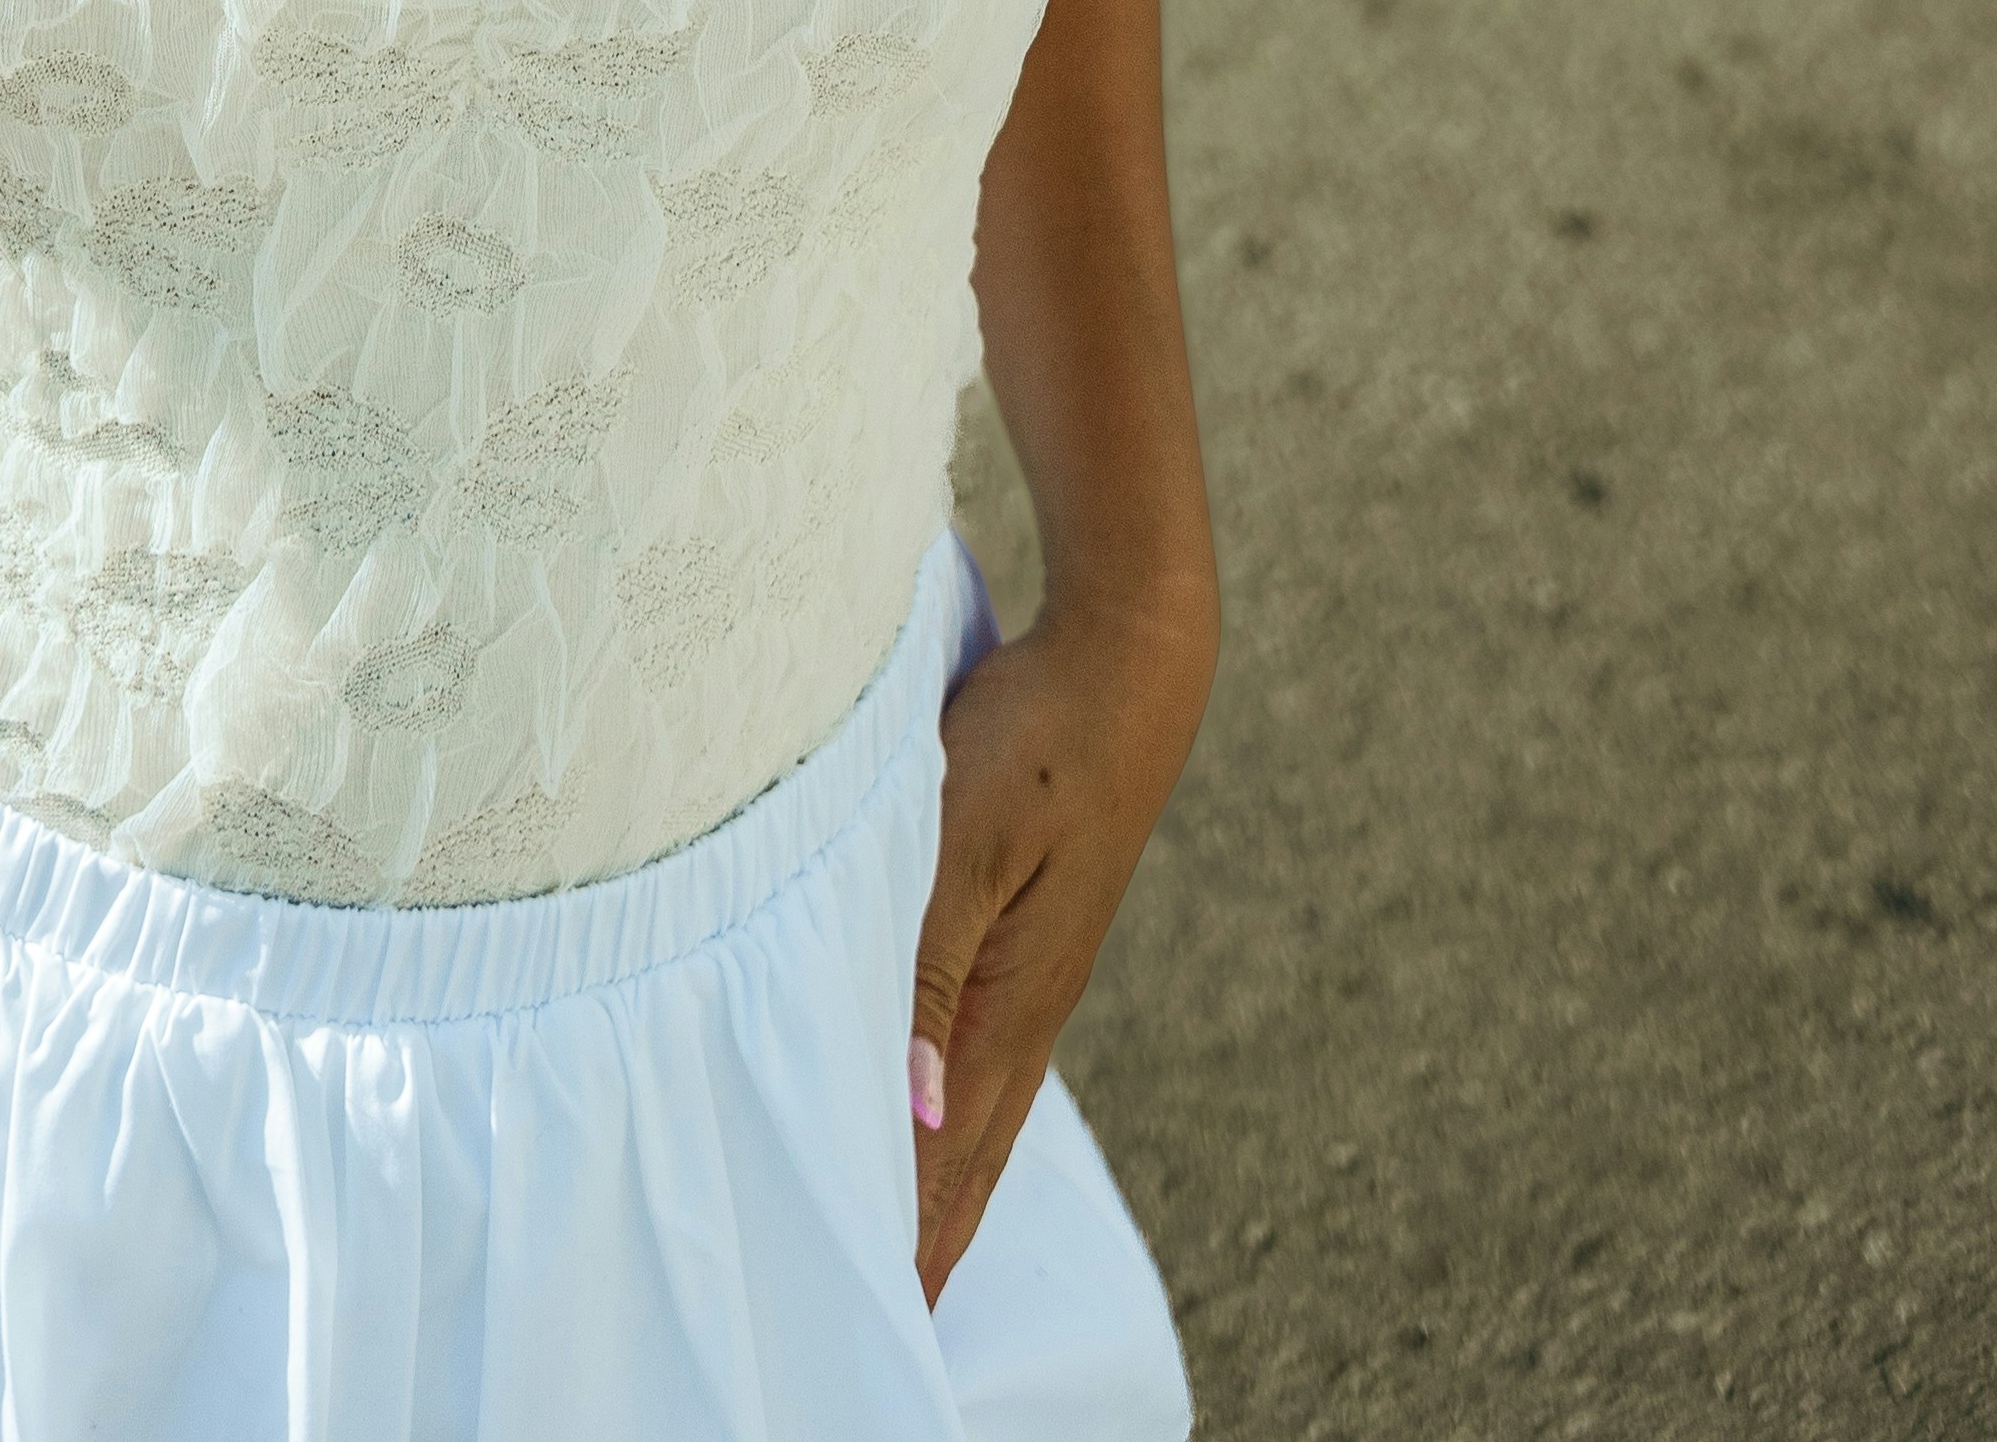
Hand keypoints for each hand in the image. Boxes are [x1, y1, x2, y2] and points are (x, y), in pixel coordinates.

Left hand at [906, 589, 1210, 1302]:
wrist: (1125, 669)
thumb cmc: (1038, 741)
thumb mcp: (966, 840)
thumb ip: (930, 969)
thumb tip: (913, 1110)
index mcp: (1011, 1007)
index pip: (946, 1161)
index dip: (908, 1244)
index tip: (871, 1320)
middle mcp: (1025, 1013)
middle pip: (965, 1162)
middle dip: (924, 1248)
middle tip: (881, 1327)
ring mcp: (1031, 980)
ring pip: (972, 1116)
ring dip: (935, 1190)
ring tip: (904, 1261)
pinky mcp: (1026, 943)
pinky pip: (978, 1060)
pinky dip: (947, 1118)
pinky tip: (932, 1126)